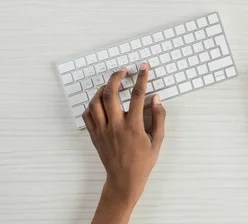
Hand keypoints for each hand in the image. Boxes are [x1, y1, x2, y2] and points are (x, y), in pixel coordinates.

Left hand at [83, 63, 165, 219]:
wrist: (124, 179)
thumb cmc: (143, 161)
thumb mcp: (158, 140)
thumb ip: (159, 118)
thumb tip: (157, 99)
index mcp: (133, 126)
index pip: (137, 95)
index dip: (141, 78)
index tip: (144, 68)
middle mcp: (115, 126)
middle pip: (110, 94)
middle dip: (116, 77)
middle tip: (123, 70)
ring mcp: (103, 130)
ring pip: (95, 102)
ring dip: (102, 89)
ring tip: (110, 83)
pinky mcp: (95, 135)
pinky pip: (88, 115)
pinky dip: (92, 104)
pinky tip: (100, 101)